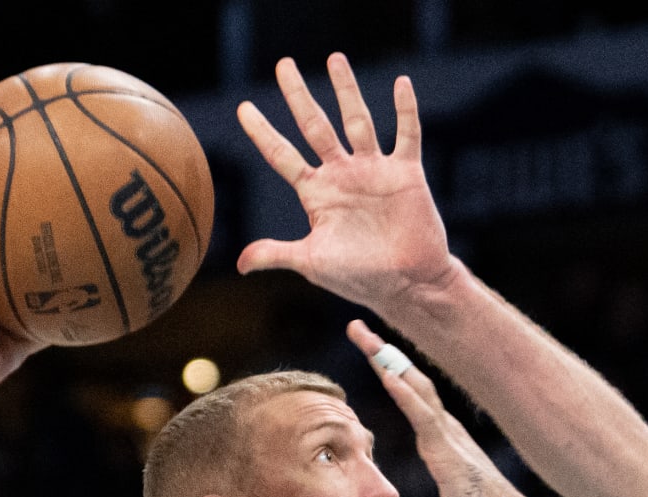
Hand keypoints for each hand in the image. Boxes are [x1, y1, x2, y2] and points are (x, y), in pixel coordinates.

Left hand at [237, 55, 456, 313]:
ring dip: (346, 90)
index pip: (282, 155)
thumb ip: (276, 254)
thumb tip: (239, 264)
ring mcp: (374, 171)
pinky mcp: (406, 174)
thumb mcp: (313, 264)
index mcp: (317, 193)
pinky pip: (406, 135)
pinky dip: (405, 110)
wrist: (408, 285)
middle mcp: (342, 174)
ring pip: (357, 120)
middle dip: (298, 95)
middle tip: (283, 65)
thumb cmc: (361, 278)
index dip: (262, 133)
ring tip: (334, 59)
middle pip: (315, 125)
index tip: (243, 108)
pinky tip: (401, 83)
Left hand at [347, 320, 533, 496]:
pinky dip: (404, 394)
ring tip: (366, 339)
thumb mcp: (452, 474)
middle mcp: (446, 423)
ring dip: (388, 362)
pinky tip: (387, 377)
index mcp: (444, 428)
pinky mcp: (447, 451)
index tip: (368, 345)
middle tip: (357, 327)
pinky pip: (422, 417)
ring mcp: (447, 434)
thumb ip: (442, 457)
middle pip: (410, 377)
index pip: (413, 388)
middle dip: (383, 351)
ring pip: (415, 387)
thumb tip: (436, 453)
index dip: (390, 365)